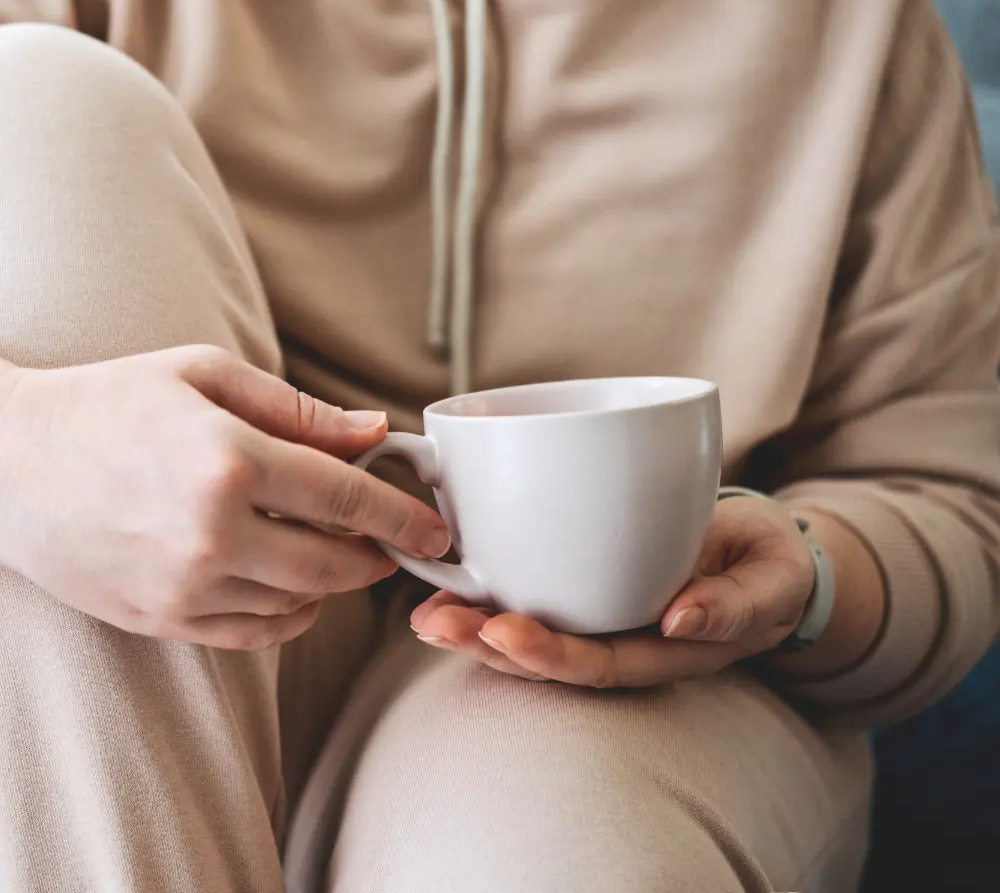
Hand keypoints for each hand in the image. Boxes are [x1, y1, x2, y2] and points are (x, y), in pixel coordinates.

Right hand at [0, 345, 449, 648]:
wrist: (8, 463)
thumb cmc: (112, 403)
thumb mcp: (206, 376)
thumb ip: (299, 409)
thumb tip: (374, 431)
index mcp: (228, 459)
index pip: (345, 496)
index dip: (401, 516)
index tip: (434, 529)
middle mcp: (211, 532)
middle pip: (333, 564)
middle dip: (377, 558)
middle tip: (393, 544)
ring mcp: (185, 586)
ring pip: (299, 605)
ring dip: (332, 584)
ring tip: (332, 550)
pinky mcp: (163, 619)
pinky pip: (255, 635)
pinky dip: (290, 615)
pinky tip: (292, 585)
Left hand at [409, 496, 814, 686]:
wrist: (762, 550)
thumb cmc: (768, 564)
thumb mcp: (773, 579)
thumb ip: (736, 604)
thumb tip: (680, 622)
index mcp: (665, 651)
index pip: (598, 664)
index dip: (547, 655)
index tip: (500, 631)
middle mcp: (626, 639)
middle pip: (549, 655)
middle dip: (487, 644)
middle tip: (434, 623)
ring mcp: (604, 612)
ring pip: (533, 628)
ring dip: (475, 623)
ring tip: (424, 612)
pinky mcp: (591, 579)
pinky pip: (540, 591)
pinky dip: (493, 587)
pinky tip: (452, 576)